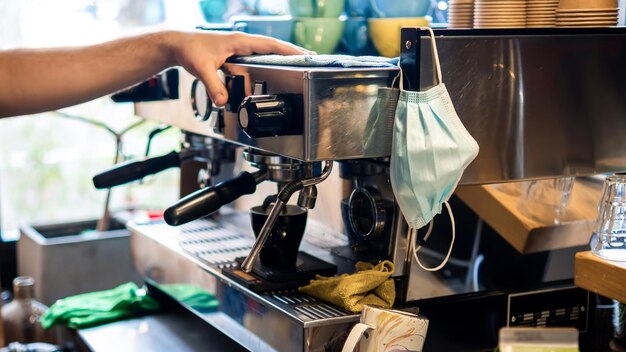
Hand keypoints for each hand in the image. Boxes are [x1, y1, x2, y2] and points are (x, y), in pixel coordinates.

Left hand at [167, 31, 310, 105]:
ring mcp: (240, 48)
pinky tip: (274, 70)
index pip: (271, 45)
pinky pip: (258, 57)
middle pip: (275, 47)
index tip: (306, 55)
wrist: (178, 46)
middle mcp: (243, 43)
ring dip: (283, 57)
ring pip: (268, 52)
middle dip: (293, 53)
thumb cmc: (189, 51)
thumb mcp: (201, 69)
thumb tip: (223, 101)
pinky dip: (270, 63)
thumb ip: (213, 85)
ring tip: (299, 65)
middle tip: (312, 60)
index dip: (289, 51)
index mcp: (240, 42)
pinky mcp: (236, 54)